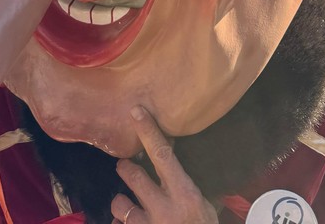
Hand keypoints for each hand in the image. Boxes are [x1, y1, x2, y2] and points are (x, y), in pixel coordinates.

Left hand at [110, 107, 217, 223]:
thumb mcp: (205, 207)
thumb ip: (188, 187)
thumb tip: (174, 159)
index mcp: (185, 195)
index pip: (163, 156)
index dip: (149, 132)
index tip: (135, 112)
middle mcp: (163, 209)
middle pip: (132, 175)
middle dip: (126, 168)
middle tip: (126, 166)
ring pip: (119, 203)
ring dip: (121, 202)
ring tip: (126, 203)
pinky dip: (122, 223)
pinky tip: (129, 223)